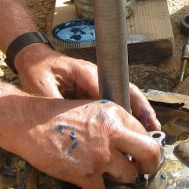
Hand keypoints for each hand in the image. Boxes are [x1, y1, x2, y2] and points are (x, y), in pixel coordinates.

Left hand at [15, 43, 160, 130]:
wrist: (34, 58)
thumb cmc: (38, 69)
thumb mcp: (41, 86)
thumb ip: (54, 103)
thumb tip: (66, 123)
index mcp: (86, 72)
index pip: (110, 89)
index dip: (124, 106)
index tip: (133, 122)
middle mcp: (97, 76)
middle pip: (126, 90)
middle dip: (141, 109)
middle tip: (154, 128)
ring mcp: (99, 82)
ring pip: (126, 96)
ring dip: (139, 113)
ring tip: (152, 130)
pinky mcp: (96, 90)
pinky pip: (116, 101)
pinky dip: (128, 114)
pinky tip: (136, 129)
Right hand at [15, 97, 164, 188]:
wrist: (31, 123)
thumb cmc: (59, 117)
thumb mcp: (93, 109)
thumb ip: (115, 123)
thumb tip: (135, 144)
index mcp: (115, 114)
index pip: (145, 134)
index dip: (143, 148)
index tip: (140, 157)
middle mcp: (112, 132)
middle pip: (151, 154)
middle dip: (149, 166)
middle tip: (141, 171)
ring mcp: (101, 154)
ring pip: (128, 177)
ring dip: (117, 179)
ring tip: (103, 173)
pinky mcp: (86, 173)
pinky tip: (86, 184)